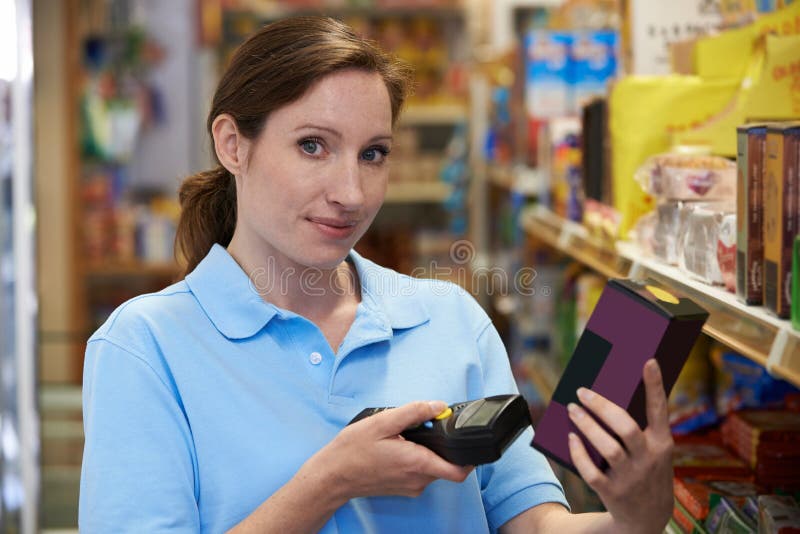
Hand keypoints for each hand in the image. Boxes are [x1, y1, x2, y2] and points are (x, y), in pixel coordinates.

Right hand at [301, 401, 472, 504]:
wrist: (332, 476)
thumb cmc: (353, 451)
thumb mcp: (383, 422)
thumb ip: (414, 412)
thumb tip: (438, 405)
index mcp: (417, 463)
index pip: (459, 470)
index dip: (469, 456)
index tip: (465, 439)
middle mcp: (418, 480)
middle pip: (446, 464)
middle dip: (441, 445)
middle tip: (424, 428)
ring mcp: (410, 486)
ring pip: (432, 467)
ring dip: (426, 451)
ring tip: (405, 437)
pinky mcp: (403, 488)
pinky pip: (419, 472)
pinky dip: (416, 458)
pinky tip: (398, 447)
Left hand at [567, 359, 673, 533]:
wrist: (648, 520)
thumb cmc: (646, 472)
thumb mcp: (654, 452)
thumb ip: (639, 427)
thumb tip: (607, 394)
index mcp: (662, 443)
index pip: (660, 410)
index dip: (655, 385)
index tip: (648, 360)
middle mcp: (649, 459)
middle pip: (625, 427)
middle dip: (602, 406)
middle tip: (582, 391)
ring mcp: (631, 477)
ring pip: (607, 448)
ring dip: (586, 426)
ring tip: (572, 409)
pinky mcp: (613, 492)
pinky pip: (592, 471)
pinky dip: (579, 453)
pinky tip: (571, 438)